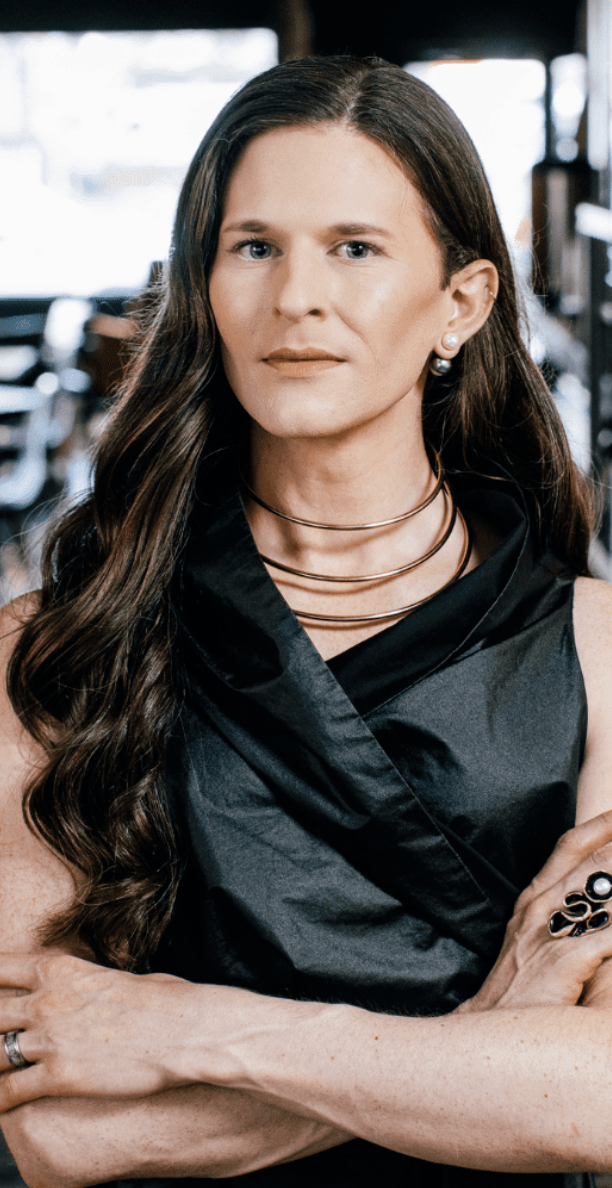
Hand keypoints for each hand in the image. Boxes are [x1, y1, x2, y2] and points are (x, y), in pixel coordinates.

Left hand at [0, 953, 201, 1111]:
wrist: (182, 1029)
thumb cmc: (159, 1001)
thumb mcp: (110, 976)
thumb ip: (80, 983)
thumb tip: (79, 990)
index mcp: (58, 970)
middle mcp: (46, 1001)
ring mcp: (50, 1039)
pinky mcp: (59, 1076)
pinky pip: (10, 1092)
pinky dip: (0, 1100)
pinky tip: (0, 1104)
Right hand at [456, 810, 611, 1013]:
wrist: (485, 1035)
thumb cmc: (517, 994)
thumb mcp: (531, 945)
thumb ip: (558, 919)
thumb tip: (592, 907)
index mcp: (533, 899)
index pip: (570, 846)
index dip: (601, 824)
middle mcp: (542, 907)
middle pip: (596, 861)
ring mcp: (553, 933)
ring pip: (607, 892)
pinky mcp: (566, 962)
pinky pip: (609, 936)